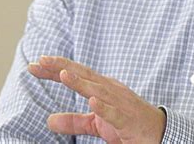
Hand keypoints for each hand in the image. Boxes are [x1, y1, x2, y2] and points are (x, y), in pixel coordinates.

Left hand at [28, 56, 165, 143]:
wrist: (157, 132)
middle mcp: (110, 90)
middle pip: (84, 75)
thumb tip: (49, 120)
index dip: (56, 69)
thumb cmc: (127, 124)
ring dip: (81, 82)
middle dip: (63, 67)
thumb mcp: (96, 123)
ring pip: (98, 90)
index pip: (76, 75)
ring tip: (63, 75)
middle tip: (42, 60)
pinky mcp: (128, 119)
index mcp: (102, 88)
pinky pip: (115, 113)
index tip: (36, 64)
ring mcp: (120, 103)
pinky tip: (93, 101)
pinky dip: (104, 107)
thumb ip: (74, 120)